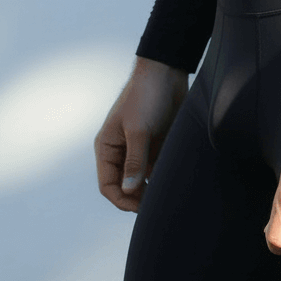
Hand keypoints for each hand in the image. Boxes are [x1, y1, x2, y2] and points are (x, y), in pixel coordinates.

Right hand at [94, 56, 188, 211]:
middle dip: (137, 198)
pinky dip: (162, 176)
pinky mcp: (156, 144)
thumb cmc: (146, 96)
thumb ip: (135, 160)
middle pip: (125, 185)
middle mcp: (121, 151)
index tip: (140, 208)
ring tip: (167, 194)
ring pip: (142, 179)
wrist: (167, 72)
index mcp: (107, 147)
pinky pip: (156, 168)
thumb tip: (129, 190)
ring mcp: (139, 148)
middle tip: (157, 205)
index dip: (122, 199)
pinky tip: (173, 180)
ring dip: (152, 188)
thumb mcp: (139, 129)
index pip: (108, 184)